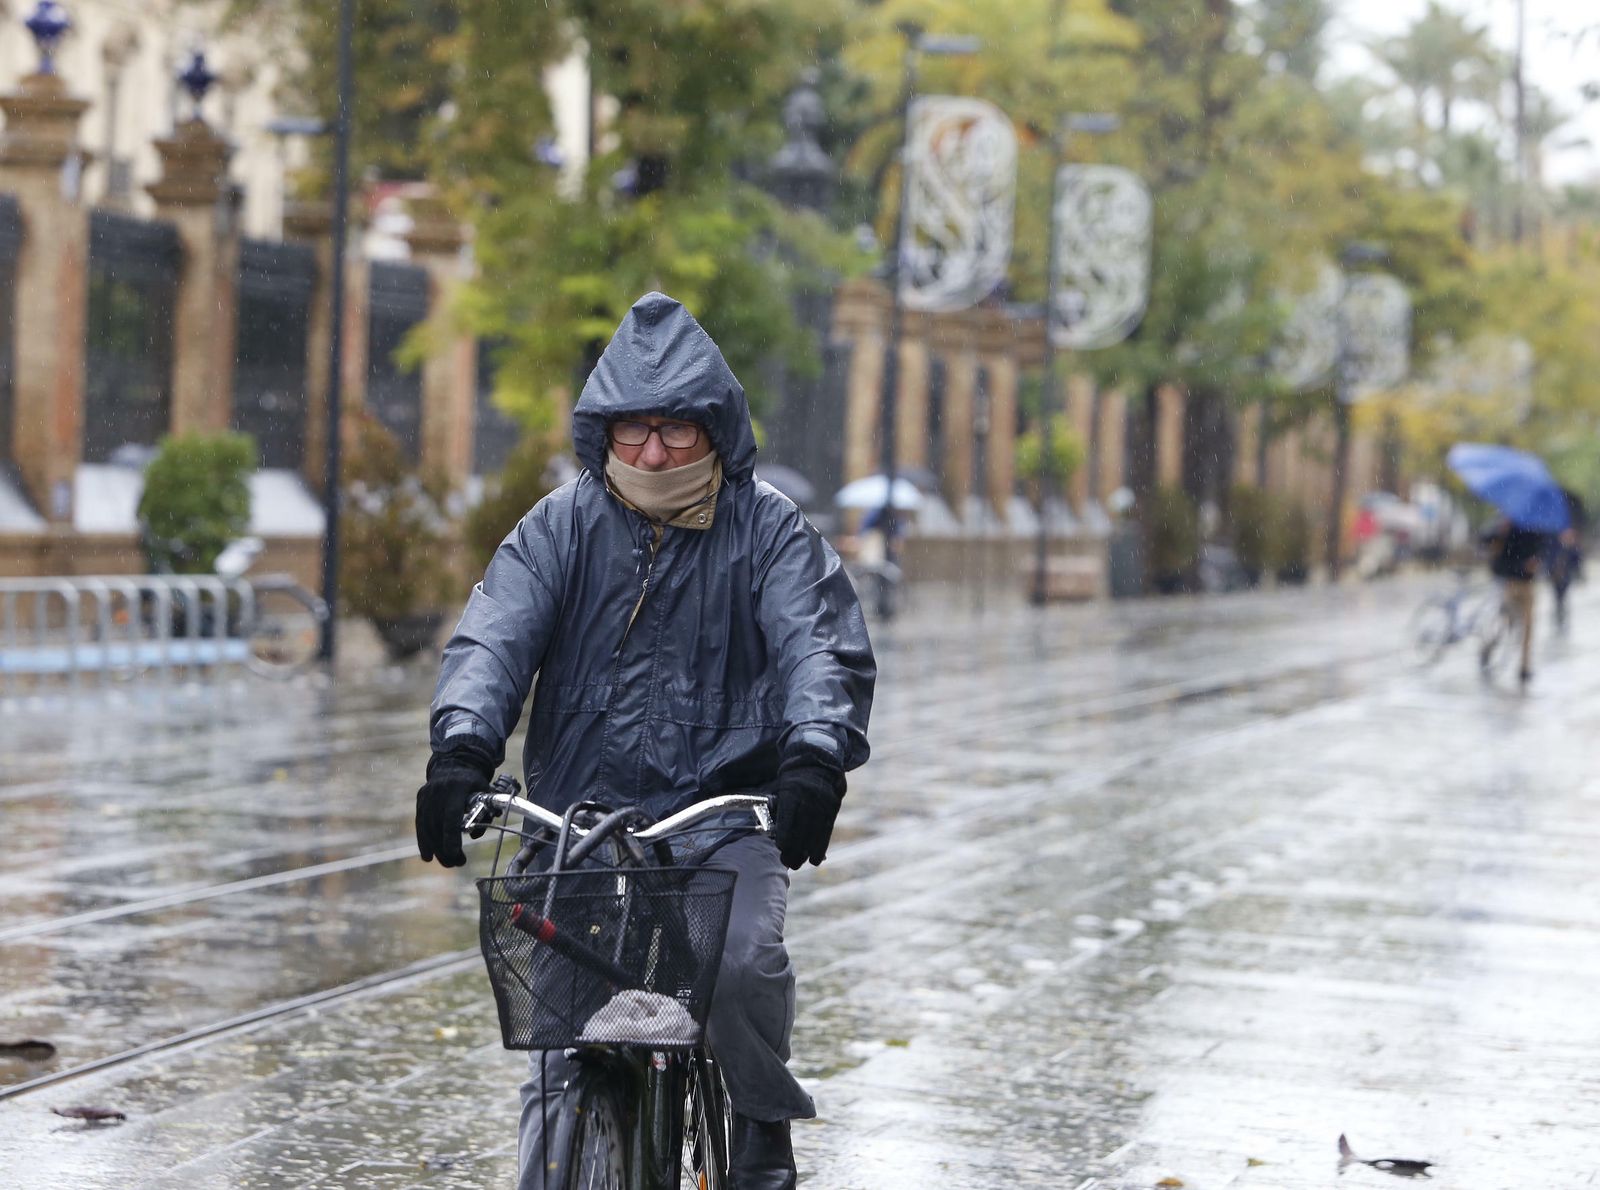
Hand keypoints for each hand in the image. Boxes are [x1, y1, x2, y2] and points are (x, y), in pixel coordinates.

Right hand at [416, 735, 497, 867]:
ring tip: (447, 862)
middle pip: (438, 826)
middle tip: (456, 863)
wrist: (454, 762)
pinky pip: (420, 824)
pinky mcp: (421, 799)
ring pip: (427, 827)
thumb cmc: (474, 782)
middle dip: (445, 848)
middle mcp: (438, 791)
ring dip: (436, 848)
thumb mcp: (485, 791)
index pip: (451, 817)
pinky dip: (423, 841)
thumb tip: (476, 835)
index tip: (454, 854)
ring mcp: (427, 795)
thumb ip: (486, 811)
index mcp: (457, 788)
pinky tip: (428, 856)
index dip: (451, 837)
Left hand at [772, 756, 844, 869]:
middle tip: (787, 863)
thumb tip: (772, 833)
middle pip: (802, 827)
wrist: (819, 761)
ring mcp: (823, 803)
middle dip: (795, 848)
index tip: (781, 848)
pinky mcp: (833, 808)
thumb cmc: (793, 777)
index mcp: (793, 790)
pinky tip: (815, 859)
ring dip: (807, 851)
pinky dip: (821, 846)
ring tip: (799, 864)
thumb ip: (779, 808)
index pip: (790, 816)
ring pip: (815, 831)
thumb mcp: (782, 786)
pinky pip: (827, 830)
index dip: (786, 834)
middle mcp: (810, 797)